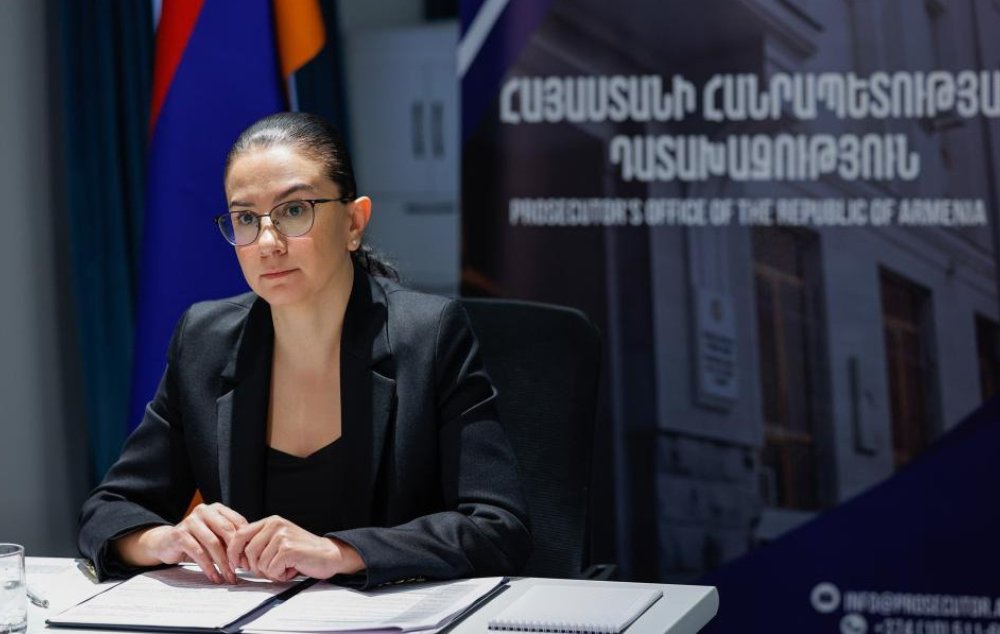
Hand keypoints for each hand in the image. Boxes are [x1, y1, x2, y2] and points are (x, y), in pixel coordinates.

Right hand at [120, 503, 247, 583]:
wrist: (166, 543)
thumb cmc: (197, 541)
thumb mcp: (216, 537)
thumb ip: (230, 541)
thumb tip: (250, 557)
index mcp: (217, 508)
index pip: (238, 522)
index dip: (245, 542)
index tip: (250, 560)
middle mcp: (204, 511)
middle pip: (227, 531)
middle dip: (236, 552)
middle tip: (242, 569)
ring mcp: (190, 521)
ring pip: (213, 543)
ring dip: (223, 563)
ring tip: (229, 576)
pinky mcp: (179, 534)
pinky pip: (198, 552)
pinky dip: (209, 567)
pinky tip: (214, 577)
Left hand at [227, 515, 364, 581]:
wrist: (329, 554)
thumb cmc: (303, 551)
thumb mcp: (278, 540)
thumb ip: (259, 543)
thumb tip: (236, 557)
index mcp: (270, 522)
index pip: (240, 535)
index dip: (234, 552)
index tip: (236, 564)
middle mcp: (275, 525)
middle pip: (247, 553)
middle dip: (256, 567)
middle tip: (273, 568)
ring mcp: (282, 536)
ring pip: (259, 564)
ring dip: (271, 572)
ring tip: (286, 566)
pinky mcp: (288, 549)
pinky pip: (272, 570)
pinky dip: (281, 575)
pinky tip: (292, 569)